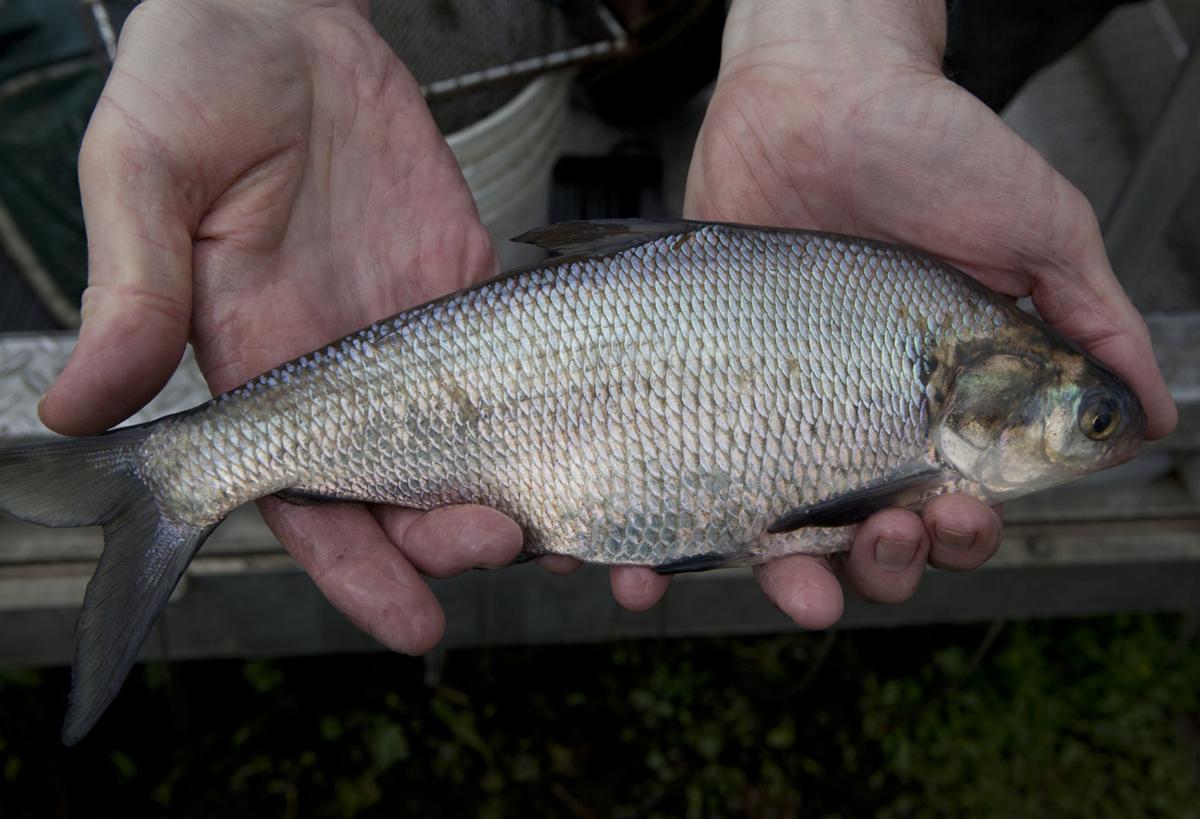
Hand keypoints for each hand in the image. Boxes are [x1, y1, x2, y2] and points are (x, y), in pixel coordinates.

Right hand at [38, 0, 523, 652]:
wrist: (280, 16)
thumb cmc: (195, 82)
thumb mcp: (146, 178)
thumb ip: (132, 292)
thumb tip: (76, 411)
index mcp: (260, 368)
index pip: (307, 499)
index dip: (357, 570)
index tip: (412, 623)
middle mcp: (346, 371)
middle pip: (403, 491)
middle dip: (450, 540)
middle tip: (500, 548)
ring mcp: (417, 335)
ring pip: (474, 445)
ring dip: (519, 494)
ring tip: (570, 534)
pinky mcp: (473, 288)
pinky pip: (522, 368)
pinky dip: (560, 415)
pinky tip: (602, 447)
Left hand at [618, 0, 1177, 623]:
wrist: (819, 90)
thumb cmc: (932, 151)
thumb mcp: (1038, 230)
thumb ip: (1091, 324)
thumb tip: (1150, 415)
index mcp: (933, 405)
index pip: (950, 508)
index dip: (957, 534)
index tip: (953, 512)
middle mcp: (851, 420)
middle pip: (867, 543)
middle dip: (881, 568)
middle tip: (883, 539)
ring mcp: (771, 410)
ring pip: (775, 536)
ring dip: (784, 584)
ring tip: (793, 589)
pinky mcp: (700, 389)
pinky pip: (681, 477)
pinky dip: (663, 540)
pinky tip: (644, 570)